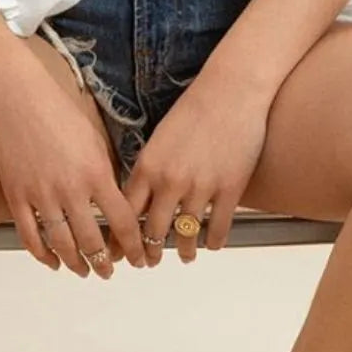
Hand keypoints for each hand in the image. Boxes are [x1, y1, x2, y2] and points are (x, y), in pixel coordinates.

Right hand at [0, 60, 147, 278]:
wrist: (17, 96)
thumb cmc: (57, 110)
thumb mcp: (94, 139)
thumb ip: (103, 173)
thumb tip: (111, 201)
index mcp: (96, 173)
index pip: (123, 222)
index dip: (134, 246)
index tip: (139, 258)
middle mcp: (71, 189)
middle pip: (92, 242)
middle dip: (104, 263)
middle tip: (109, 272)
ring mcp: (41, 195)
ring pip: (62, 245)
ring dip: (76, 264)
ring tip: (84, 271)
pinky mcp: (17, 196)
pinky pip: (31, 236)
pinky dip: (43, 255)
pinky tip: (52, 261)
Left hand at [107, 71, 270, 263]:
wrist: (231, 90)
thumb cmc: (194, 108)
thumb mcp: (160, 137)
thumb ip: (149, 168)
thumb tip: (140, 197)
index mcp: (148, 165)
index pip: (127, 213)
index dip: (122, 238)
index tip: (120, 251)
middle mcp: (170, 181)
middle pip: (153, 232)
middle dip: (148, 253)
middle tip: (148, 262)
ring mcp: (201, 187)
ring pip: (185, 236)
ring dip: (182, 251)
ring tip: (183, 256)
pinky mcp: (230, 190)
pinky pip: (218, 229)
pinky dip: (213, 242)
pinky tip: (210, 244)